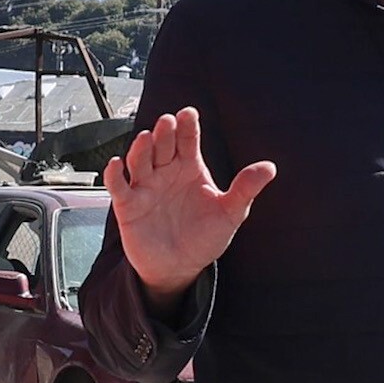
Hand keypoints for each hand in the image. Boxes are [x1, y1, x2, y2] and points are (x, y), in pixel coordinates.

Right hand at [103, 107, 275, 298]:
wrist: (180, 268)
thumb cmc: (204, 238)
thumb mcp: (230, 214)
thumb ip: (245, 190)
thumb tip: (269, 168)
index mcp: (190, 167)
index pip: (188, 140)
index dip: (187, 126)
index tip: (189, 114)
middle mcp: (166, 171)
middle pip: (162, 144)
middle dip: (164, 132)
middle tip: (168, 123)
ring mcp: (145, 186)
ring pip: (139, 160)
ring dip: (141, 148)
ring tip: (145, 138)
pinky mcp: (128, 205)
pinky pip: (118, 186)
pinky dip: (114, 174)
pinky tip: (117, 165)